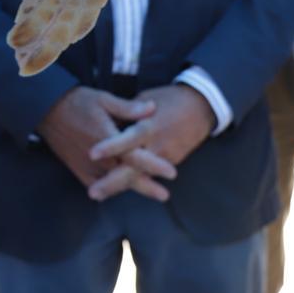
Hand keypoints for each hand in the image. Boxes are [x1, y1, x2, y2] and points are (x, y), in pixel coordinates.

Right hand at [37, 86, 163, 190]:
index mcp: (106, 137)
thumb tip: (152, 108)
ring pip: (112, 182)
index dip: (154, 165)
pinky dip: (107, 189)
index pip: (135, 156)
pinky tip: (116, 192)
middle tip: (164, 195)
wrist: (47, 110)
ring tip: (149, 193)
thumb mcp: (104, 99)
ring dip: (130, 187)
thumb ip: (128, 108)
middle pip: (126, 176)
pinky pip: (94, 183)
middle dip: (147, 186)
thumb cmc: (78, 102)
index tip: (171, 173)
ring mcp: (86, 164)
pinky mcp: (77, 168)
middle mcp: (97, 156)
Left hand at [86, 84, 214, 201]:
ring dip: (120, 186)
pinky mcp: (172, 162)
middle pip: (133, 168)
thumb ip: (128, 114)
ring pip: (140, 176)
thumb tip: (108, 123)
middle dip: (112, 182)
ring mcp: (166, 157)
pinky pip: (149, 173)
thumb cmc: (169, 99)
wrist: (202, 107)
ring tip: (98, 194)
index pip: (128, 139)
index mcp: (149, 126)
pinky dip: (133, 180)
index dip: (111, 147)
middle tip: (92, 193)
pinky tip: (114, 188)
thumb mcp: (146, 98)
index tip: (91, 154)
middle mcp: (156, 145)